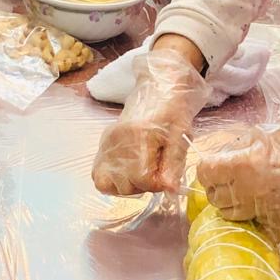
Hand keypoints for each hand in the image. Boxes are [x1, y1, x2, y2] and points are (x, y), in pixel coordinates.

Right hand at [92, 46, 209, 195]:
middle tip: (155, 171)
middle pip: (124, 185)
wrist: (159, 88)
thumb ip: (174, 164)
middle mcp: (117, 141)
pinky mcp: (102, 144)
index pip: (142, 179)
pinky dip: (111, 180)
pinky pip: (98, 175)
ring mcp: (106, 143)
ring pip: (107, 184)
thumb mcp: (180, 136)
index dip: (157, 184)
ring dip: (126, 185)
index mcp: (139, 137)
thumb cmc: (173, 111)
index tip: (166, 176)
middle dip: (142, 186)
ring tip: (141, 172)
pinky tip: (127, 172)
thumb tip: (170, 191)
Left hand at [197, 114, 279, 230]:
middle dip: (217, 184)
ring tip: (243, 187)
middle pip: (214, 197)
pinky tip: (265, 195)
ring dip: (231, 201)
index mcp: (243, 165)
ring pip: (230, 213)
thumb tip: (220, 157)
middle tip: (227, 174)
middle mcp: (250, 192)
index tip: (214, 163)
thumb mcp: (264, 132)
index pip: (204, 173)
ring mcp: (265, 210)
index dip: (207, 166)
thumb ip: (236, 147)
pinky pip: (255, 218)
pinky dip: (254, 209)